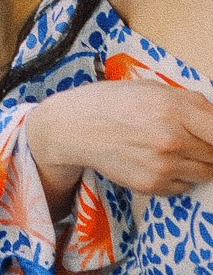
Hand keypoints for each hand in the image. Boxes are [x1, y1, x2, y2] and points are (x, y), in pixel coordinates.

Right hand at [29, 79, 212, 197]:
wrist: (75, 128)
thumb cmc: (113, 102)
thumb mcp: (152, 89)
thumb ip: (190, 102)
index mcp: (173, 108)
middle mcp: (171, 140)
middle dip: (209, 147)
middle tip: (192, 139)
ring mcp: (162, 166)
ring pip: (205, 173)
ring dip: (198, 162)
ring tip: (174, 148)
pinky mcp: (152, 185)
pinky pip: (185, 185)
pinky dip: (180, 176)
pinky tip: (159, 160)